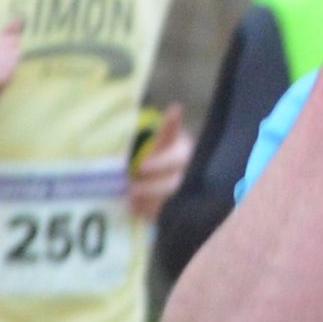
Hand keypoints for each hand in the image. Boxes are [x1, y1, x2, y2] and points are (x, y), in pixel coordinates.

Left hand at [123, 105, 192, 224]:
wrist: (172, 174)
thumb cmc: (167, 152)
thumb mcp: (166, 139)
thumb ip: (169, 127)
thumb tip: (177, 107)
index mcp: (188, 154)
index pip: (177, 159)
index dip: (159, 164)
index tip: (141, 167)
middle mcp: (192, 175)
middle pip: (175, 184)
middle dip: (152, 188)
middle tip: (131, 190)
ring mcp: (187, 194)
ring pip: (172, 201)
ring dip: (149, 202)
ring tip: (130, 199)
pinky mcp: (180, 210)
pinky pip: (167, 214)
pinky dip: (150, 213)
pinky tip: (135, 209)